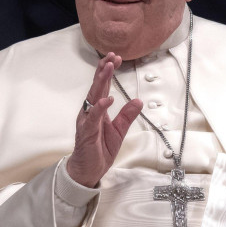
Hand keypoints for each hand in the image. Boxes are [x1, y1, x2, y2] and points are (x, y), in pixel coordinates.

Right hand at [66, 53, 142, 186]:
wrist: (88, 170)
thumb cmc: (99, 150)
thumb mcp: (119, 131)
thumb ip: (127, 115)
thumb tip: (138, 101)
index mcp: (98, 110)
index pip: (103, 87)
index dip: (108, 72)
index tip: (116, 58)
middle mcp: (90, 112)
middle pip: (97, 87)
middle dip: (104, 70)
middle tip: (111, 56)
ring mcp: (87, 121)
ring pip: (93, 97)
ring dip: (101, 81)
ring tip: (108, 68)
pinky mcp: (86, 132)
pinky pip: (93, 118)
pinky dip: (100, 107)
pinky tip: (107, 98)